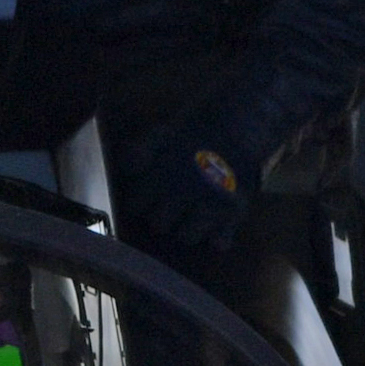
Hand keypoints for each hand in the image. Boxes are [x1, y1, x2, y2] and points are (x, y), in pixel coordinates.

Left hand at [118, 112, 259, 254]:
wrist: (239, 125)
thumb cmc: (195, 132)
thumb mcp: (163, 134)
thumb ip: (140, 151)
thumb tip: (126, 168)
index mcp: (161, 175)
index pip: (136, 204)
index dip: (139, 201)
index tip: (146, 197)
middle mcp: (183, 193)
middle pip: (159, 224)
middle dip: (161, 218)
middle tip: (169, 208)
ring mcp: (209, 205)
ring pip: (187, 237)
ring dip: (186, 230)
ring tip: (190, 220)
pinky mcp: (234, 212)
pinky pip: (220, 240)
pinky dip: (217, 239)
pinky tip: (215, 234)